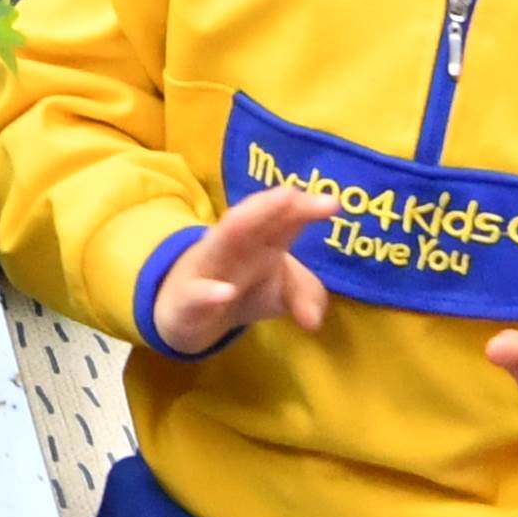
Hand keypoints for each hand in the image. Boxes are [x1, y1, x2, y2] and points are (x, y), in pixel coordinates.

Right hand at [147, 184, 333, 359]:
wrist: (186, 311)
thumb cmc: (242, 286)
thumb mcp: (280, 291)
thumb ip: (305, 296)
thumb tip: (314, 321)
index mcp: (261, 240)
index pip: (282, 220)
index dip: (303, 209)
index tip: (331, 203)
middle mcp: (234, 246)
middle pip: (250, 221)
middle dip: (268, 206)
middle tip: (291, 194)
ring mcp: (208, 269)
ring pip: (220, 242)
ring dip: (238, 226)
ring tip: (256, 220)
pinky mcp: (188, 299)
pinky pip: (196, 295)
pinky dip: (209, 293)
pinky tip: (226, 293)